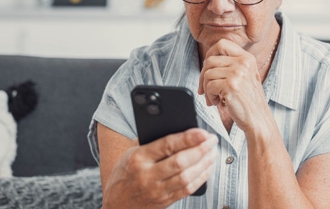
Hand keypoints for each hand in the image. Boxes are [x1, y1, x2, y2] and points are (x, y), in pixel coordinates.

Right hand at [102, 128, 217, 208]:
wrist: (117, 205)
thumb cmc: (125, 174)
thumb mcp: (130, 153)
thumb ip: (150, 141)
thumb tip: (177, 127)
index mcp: (138, 158)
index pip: (167, 145)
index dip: (188, 138)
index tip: (203, 132)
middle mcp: (147, 175)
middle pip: (180, 162)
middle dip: (201, 149)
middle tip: (212, 140)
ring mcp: (156, 190)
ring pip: (187, 176)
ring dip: (204, 163)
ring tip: (213, 152)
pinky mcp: (165, 201)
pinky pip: (188, 189)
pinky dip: (201, 177)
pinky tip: (207, 168)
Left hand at [198, 39, 271, 132]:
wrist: (258, 119)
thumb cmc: (248, 101)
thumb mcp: (244, 77)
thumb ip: (230, 66)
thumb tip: (206, 62)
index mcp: (247, 58)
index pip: (221, 44)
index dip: (210, 54)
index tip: (207, 69)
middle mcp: (243, 62)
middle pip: (210, 60)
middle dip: (203, 76)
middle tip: (204, 90)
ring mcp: (238, 73)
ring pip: (207, 74)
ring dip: (207, 89)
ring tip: (215, 98)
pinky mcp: (231, 86)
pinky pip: (209, 86)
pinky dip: (210, 96)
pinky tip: (218, 103)